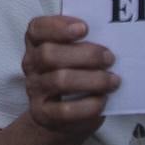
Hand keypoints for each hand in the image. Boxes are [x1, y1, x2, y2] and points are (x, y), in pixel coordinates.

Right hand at [22, 16, 116, 137]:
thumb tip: (110, 33)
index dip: (58, 26)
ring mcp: (35, 90)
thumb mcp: (75, 54)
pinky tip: (102, 99)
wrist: (64, 118)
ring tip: (112, 80)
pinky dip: (88, 104)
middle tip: (109, 58)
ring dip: (92, 79)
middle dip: (85, 55)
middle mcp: (31, 64)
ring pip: (59, 80)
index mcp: (36, 43)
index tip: (84, 28)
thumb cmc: (76, 75)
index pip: (37, 28)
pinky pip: (65, 110)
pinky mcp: (42, 114)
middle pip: (49, 54)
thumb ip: (84, 41)